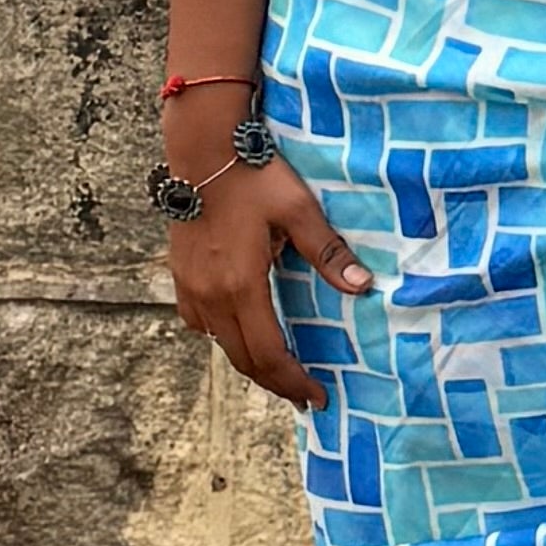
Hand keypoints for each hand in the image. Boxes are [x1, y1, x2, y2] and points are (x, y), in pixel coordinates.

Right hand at [166, 146, 369, 411]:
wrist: (202, 149)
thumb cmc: (254, 177)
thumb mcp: (299, 211)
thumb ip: (329, 253)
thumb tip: (365, 287)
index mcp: (241, 286)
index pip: (268, 354)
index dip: (293, 380)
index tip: (317, 396)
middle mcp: (211, 295)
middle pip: (242, 359)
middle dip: (275, 382)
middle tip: (303, 395)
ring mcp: (191, 287)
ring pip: (219, 343)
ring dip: (249, 361)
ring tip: (277, 369)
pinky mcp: (181, 274)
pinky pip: (199, 321)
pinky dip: (222, 335)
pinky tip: (239, 329)